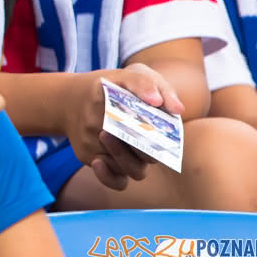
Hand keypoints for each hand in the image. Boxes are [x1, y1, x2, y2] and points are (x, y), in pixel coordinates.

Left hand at [70, 65, 182, 190]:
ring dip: (122, 156)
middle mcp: (148, 146)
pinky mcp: (109, 163)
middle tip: (121, 126)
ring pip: (136, 171)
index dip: (164, 134)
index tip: (148, 121)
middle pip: (152, 156)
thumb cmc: (116, 85)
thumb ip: (147, 82)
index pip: (171, 138)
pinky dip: (108, 176)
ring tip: (104, 134)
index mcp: (162, 127)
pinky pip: (116, 182)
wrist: (84, 95)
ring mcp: (129, 157)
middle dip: (140, 145)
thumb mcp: (132, 74)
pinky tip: (97, 162)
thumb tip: (159, 101)